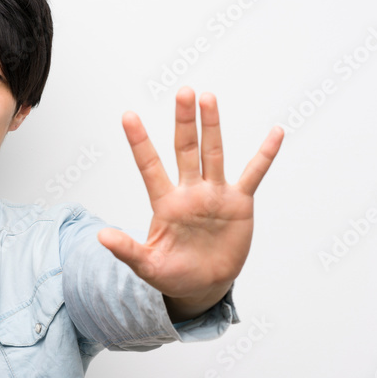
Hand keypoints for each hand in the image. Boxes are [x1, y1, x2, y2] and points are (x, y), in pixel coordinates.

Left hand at [96, 87, 282, 310]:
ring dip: (212, 126)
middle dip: (184, 122)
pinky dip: (265, 155)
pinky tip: (275, 133)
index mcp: (165, 203)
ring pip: (213, 154)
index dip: (140, 142)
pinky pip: (254, 175)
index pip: (149, 166)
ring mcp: (214, 195)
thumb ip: (127, 250)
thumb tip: (101, 237)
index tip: (128, 116)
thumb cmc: (172, 273)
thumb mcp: (146, 265)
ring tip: (208, 98)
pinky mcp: (238, 203)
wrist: (203, 285)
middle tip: (183, 92)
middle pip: (185, 150)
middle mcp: (189, 192)